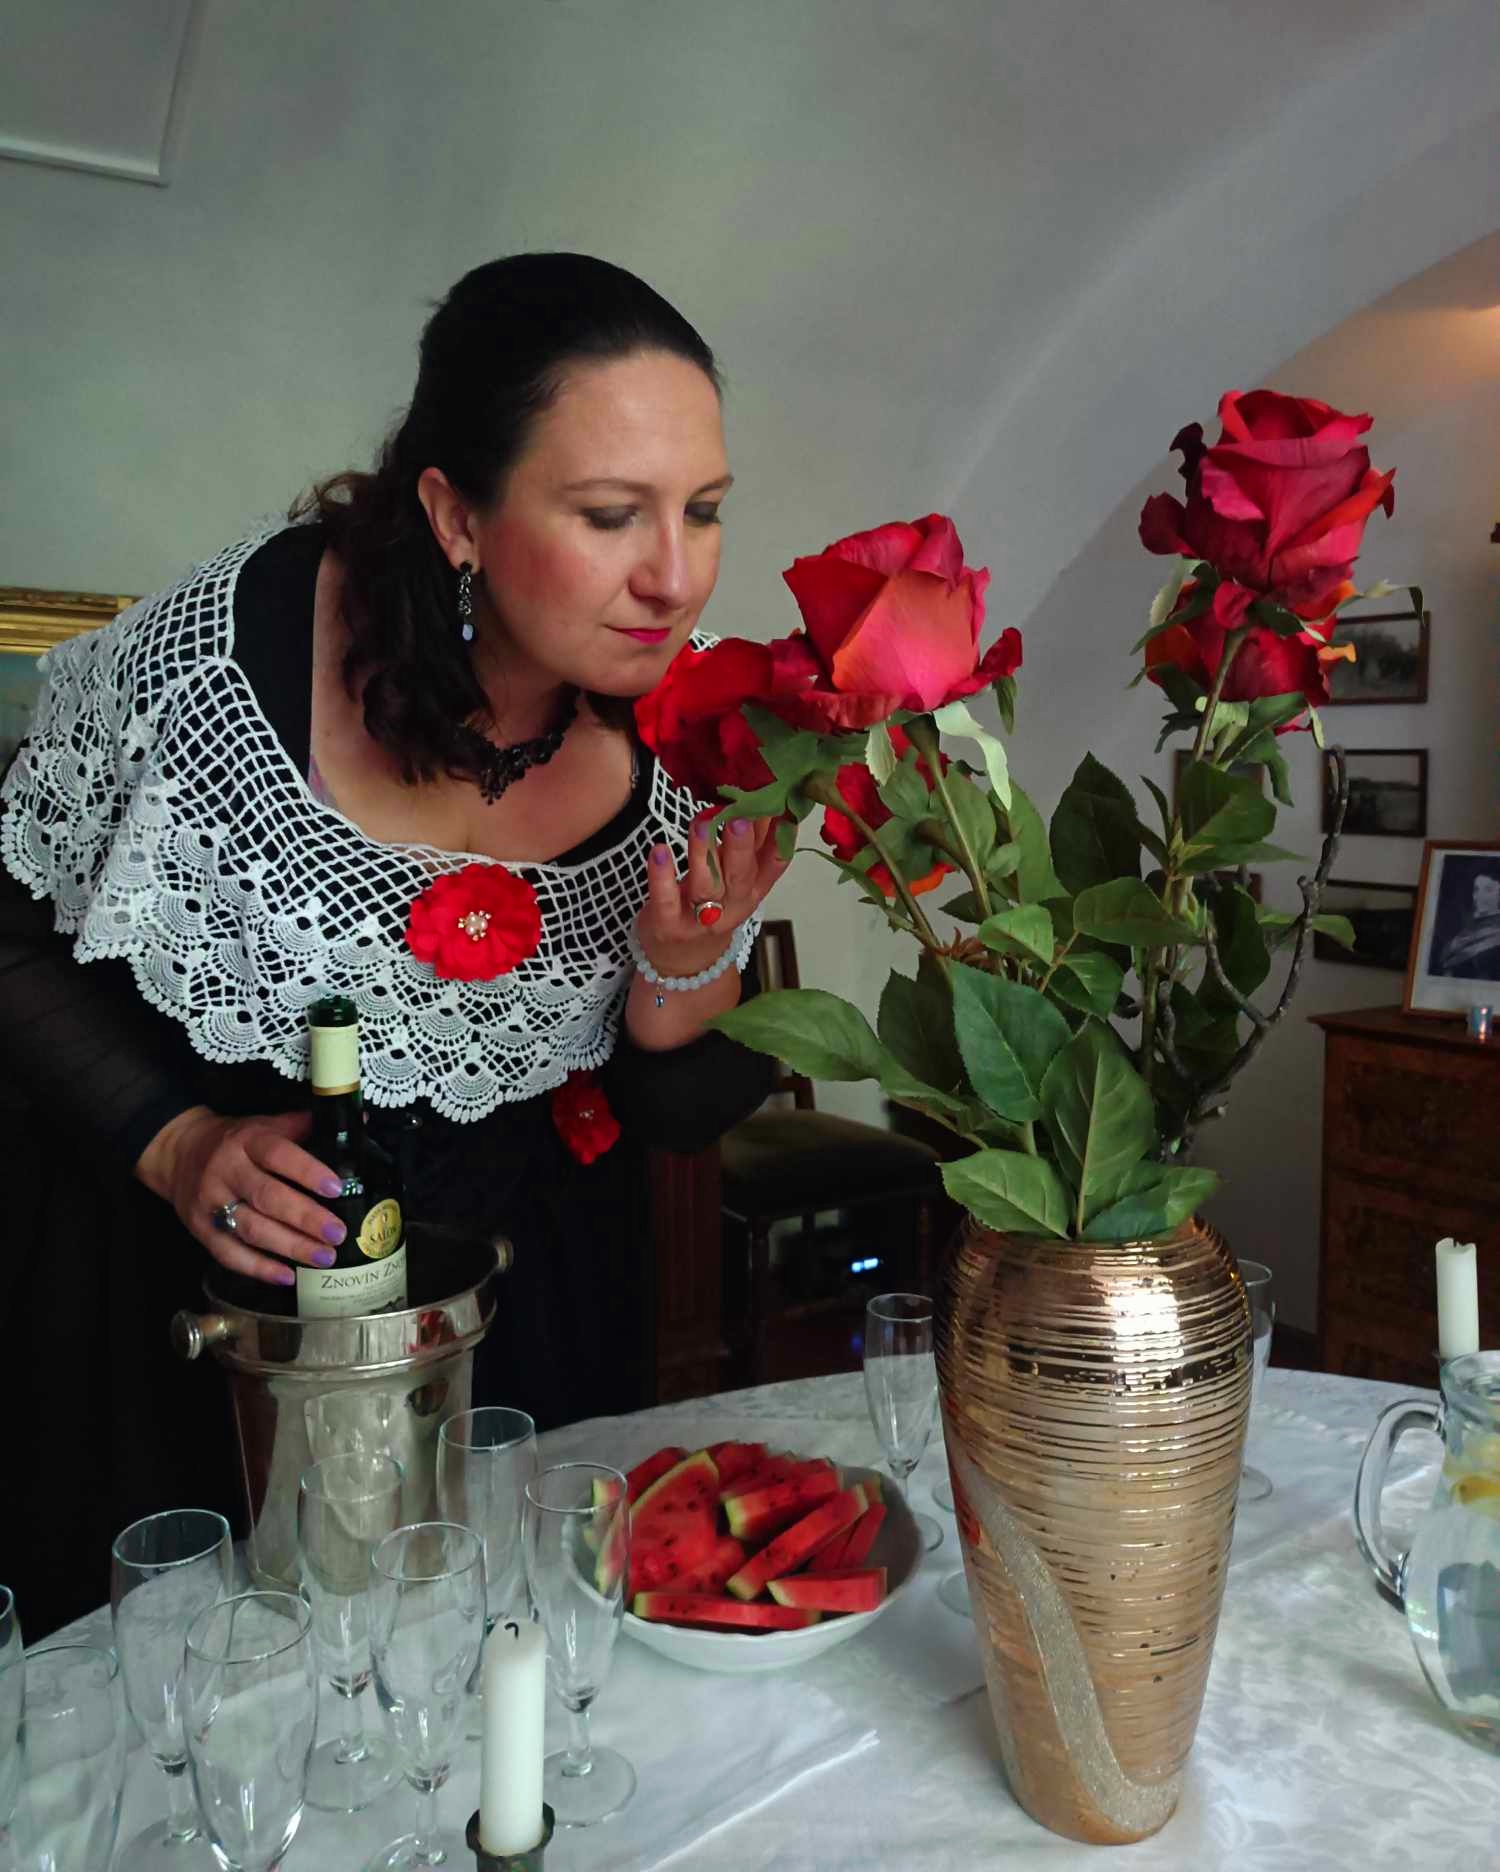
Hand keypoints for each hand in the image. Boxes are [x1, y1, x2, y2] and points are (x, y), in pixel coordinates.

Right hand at [135, 1105, 347, 1287]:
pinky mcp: (200, 1229)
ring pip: (252, 1229)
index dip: (307, 1172)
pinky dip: (259, 1268)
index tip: (336, 1188)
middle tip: (337, 1234)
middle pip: (267, 1197)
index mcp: (247, 1141)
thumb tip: (355, 1121)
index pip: (279, 1155)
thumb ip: (304, 1127)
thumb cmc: (236, 1140)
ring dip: (290, 1247)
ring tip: (324, 1257)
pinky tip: (287, 1276)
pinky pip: (230, 1254)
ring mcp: (211, 1203)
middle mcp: (226, 1171)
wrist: (179, 1151)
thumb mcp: (265, 1124)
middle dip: (305, 1218)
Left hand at [638, 814, 789, 975]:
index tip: (782, 807)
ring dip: (703, 852)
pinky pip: (666, 899)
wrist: (682, 964)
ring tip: (700, 822)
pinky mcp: (668, 924)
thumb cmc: (711, 908)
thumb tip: (768, 798)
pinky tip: (659, 851)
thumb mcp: (737, 880)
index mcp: (753, 890)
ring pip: (706, 885)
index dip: (782, 838)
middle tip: (740, 818)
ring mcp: (700, 918)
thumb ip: (751, 844)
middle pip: (740, 875)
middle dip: (741, 846)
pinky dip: (662, 876)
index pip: (774, 864)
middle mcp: (731, 905)